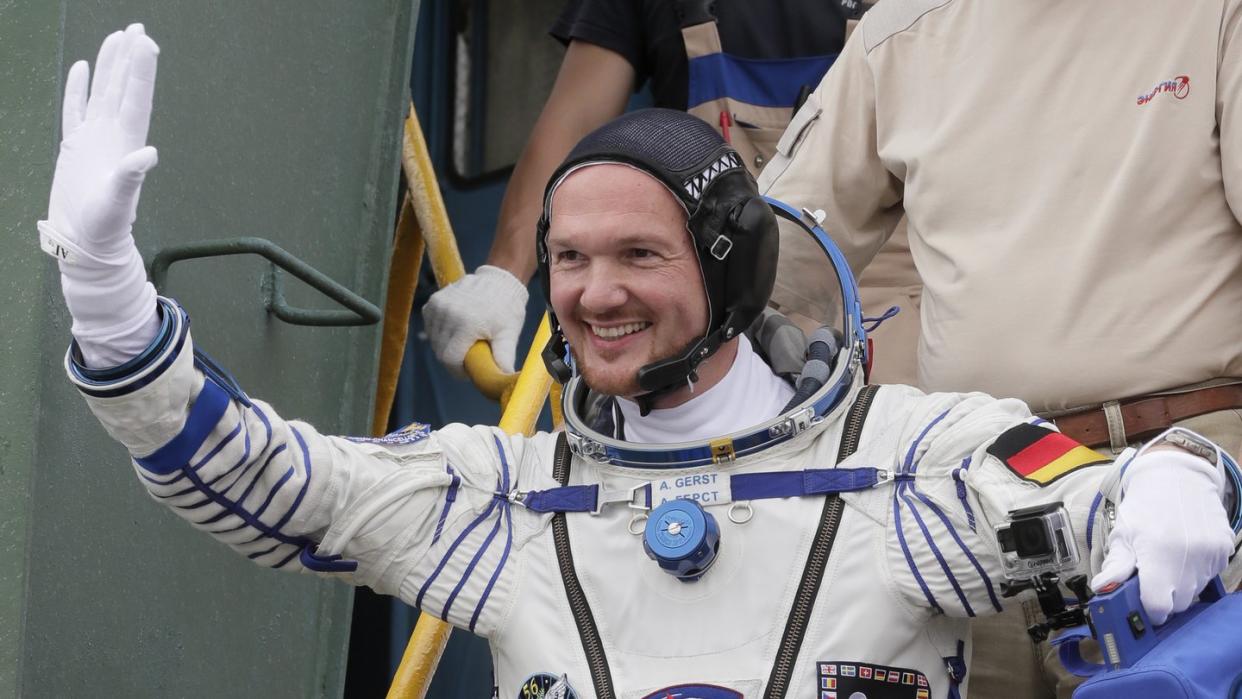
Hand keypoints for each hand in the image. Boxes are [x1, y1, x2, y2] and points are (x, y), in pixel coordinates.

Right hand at [41, 24, 160, 366]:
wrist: (86, 242)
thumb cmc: (105, 226)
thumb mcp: (118, 201)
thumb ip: (131, 177)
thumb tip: (149, 154)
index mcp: (126, 143)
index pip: (136, 98)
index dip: (141, 70)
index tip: (146, 42)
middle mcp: (114, 136)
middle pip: (123, 87)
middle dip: (131, 58)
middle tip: (138, 28)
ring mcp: (94, 138)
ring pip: (102, 92)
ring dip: (111, 66)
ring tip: (118, 37)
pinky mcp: (76, 146)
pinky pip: (76, 109)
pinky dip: (79, 88)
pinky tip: (84, 68)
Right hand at [422, 265, 528, 375]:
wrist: (499, 282)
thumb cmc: (507, 310)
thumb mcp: (508, 334)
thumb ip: (504, 356)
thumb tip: (507, 377)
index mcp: (467, 323)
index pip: (449, 358)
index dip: (458, 370)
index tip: (468, 372)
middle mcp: (449, 313)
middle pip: (440, 351)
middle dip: (453, 360)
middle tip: (469, 357)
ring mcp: (439, 305)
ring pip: (434, 340)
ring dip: (446, 346)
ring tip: (463, 343)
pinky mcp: (434, 301)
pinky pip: (430, 327)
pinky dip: (439, 333)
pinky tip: (454, 331)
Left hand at [1091, 448, 1233, 623]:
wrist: (1178, 477)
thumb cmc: (1145, 506)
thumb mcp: (1123, 533)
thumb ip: (1116, 566)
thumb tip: (1101, 589)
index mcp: (1159, 555)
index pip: (1159, 607)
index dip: (1148, 610)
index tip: (1141, 602)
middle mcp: (1190, 558)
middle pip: (1179, 604)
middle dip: (1163, 597)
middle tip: (1151, 578)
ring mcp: (1211, 555)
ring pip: (1195, 591)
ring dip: (1180, 585)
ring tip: (1167, 559)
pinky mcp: (1224, 550)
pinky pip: (1210, 576)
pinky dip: (1196, 572)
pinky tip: (1183, 553)